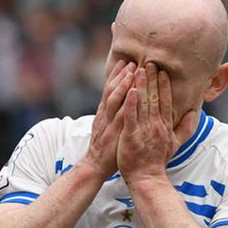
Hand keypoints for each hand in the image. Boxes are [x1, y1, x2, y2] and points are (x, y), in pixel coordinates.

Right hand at [80, 59, 134, 174]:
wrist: (94, 166)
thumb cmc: (106, 150)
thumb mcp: (108, 129)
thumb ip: (113, 116)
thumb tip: (121, 105)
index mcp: (104, 113)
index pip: (110, 89)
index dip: (116, 75)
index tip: (125, 62)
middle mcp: (105, 114)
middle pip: (111, 89)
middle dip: (121, 74)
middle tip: (131, 60)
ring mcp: (108, 122)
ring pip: (114, 97)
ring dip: (123, 82)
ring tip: (132, 70)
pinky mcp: (113, 131)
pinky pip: (120, 114)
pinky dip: (126, 101)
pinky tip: (132, 91)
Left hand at [117, 62, 178, 181]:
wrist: (146, 178)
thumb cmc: (158, 161)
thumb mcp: (175, 144)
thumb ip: (185, 128)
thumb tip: (194, 113)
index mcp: (165, 126)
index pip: (167, 102)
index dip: (165, 85)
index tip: (163, 71)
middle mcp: (156, 126)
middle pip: (155, 98)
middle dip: (153, 79)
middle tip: (151, 62)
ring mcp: (144, 131)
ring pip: (143, 104)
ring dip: (142, 85)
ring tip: (139, 69)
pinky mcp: (131, 136)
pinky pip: (131, 117)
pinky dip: (131, 103)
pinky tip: (130, 90)